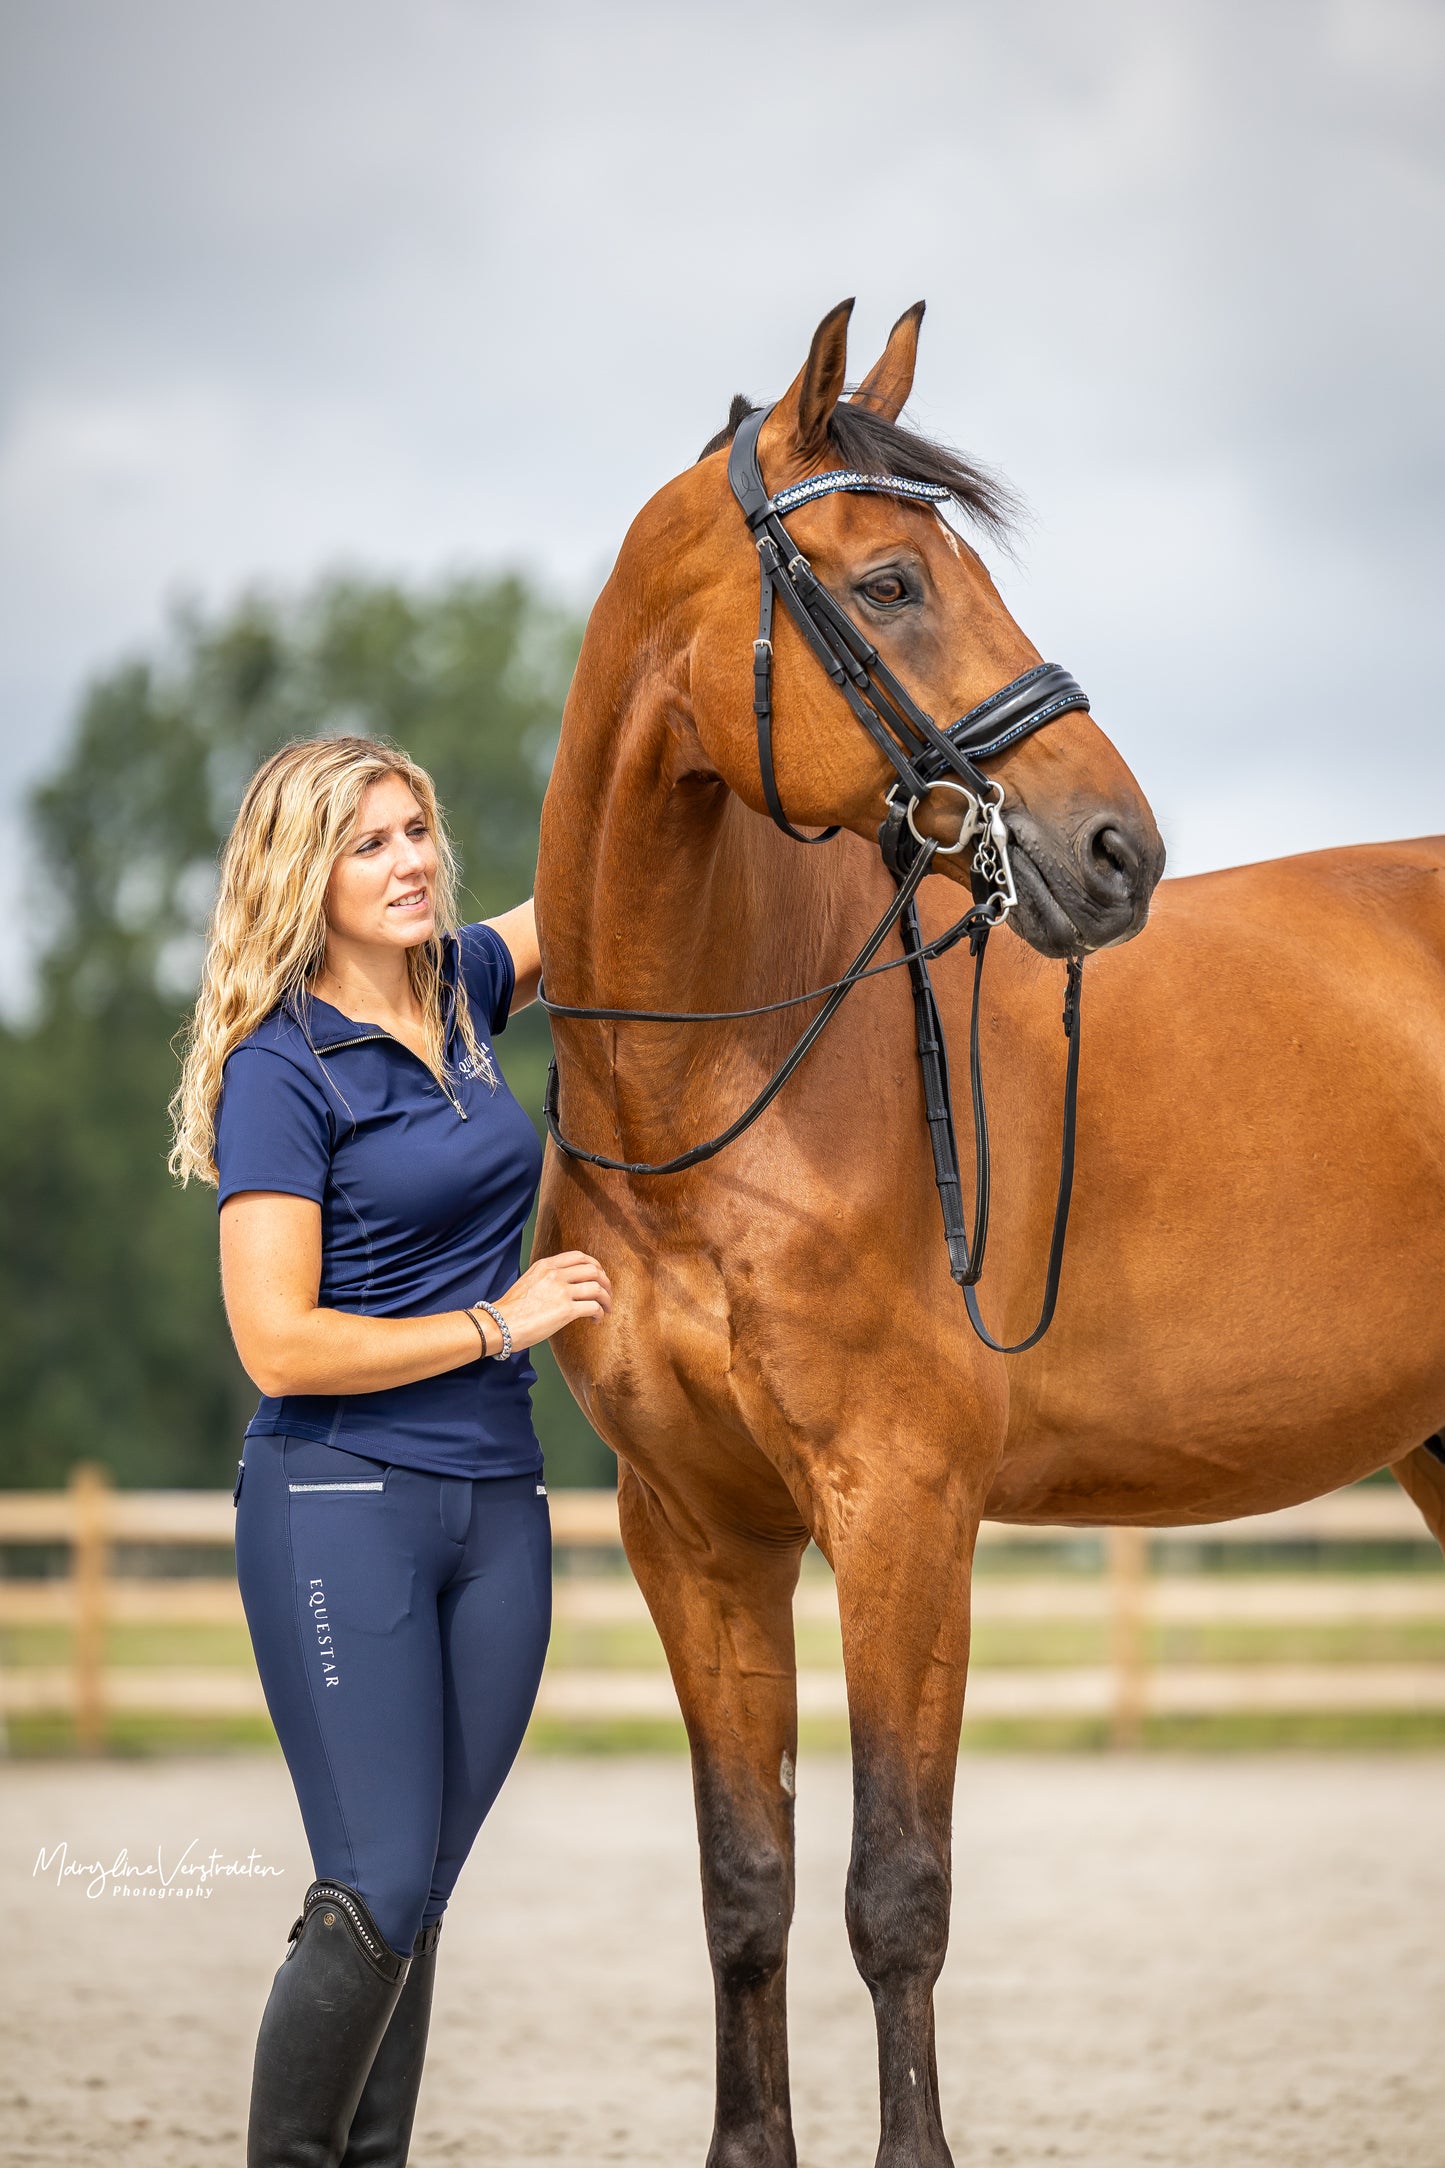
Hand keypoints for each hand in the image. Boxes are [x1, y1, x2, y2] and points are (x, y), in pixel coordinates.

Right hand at [491, 1251, 612, 1352]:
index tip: (599, 1277)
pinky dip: (599, 1313)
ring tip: (606, 1309)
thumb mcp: (529, 1281)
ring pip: (597, 1288)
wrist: (499, 1324)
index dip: (595, 1266)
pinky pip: (593, 1307)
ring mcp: (561, 1291)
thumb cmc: (511, 1309)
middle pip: (593, 1270)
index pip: (579, 1257)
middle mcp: (555, 1274)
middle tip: (607, 1294)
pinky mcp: (566, 1310)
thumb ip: (547, 1278)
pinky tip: (596, 1320)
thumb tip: (565, 1286)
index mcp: (546, 1265)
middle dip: (606, 1282)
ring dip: (606, 1299)